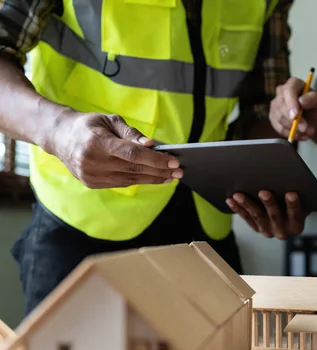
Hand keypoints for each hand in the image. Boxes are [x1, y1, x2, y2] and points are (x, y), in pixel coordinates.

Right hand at [48, 111, 182, 188]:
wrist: (59, 137)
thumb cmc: (89, 125)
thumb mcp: (110, 120)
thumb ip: (131, 133)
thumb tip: (151, 145)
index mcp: (97, 142)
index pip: (133, 154)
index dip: (155, 160)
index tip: (174, 161)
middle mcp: (93, 161)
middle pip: (134, 170)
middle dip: (160, 171)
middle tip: (179, 171)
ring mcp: (91, 175)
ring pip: (130, 180)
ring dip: (153, 178)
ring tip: (170, 176)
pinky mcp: (92, 183)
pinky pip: (121, 183)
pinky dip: (139, 181)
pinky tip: (153, 178)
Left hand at [226, 191, 305, 238]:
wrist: (289, 217)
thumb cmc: (294, 203)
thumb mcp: (301, 202)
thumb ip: (297, 195)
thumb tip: (289, 179)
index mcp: (296, 226)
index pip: (296, 215)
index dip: (293, 205)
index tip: (291, 193)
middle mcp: (282, 231)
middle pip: (275, 216)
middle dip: (269, 203)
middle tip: (263, 192)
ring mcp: (268, 231)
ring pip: (257, 216)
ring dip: (247, 204)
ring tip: (239, 195)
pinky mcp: (256, 228)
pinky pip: (246, 218)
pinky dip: (238, 208)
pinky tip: (231, 200)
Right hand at [269, 77, 316, 140]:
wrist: (316, 121)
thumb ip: (313, 99)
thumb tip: (301, 101)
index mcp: (294, 84)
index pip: (289, 91)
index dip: (291, 103)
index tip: (295, 116)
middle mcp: (282, 92)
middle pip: (281, 105)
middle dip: (293, 121)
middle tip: (305, 129)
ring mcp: (276, 104)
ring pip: (279, 118)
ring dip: (294, 129)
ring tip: (307, 132)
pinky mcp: (273, 117)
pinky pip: (278, 128)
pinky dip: (290, 134)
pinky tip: (300, 135)